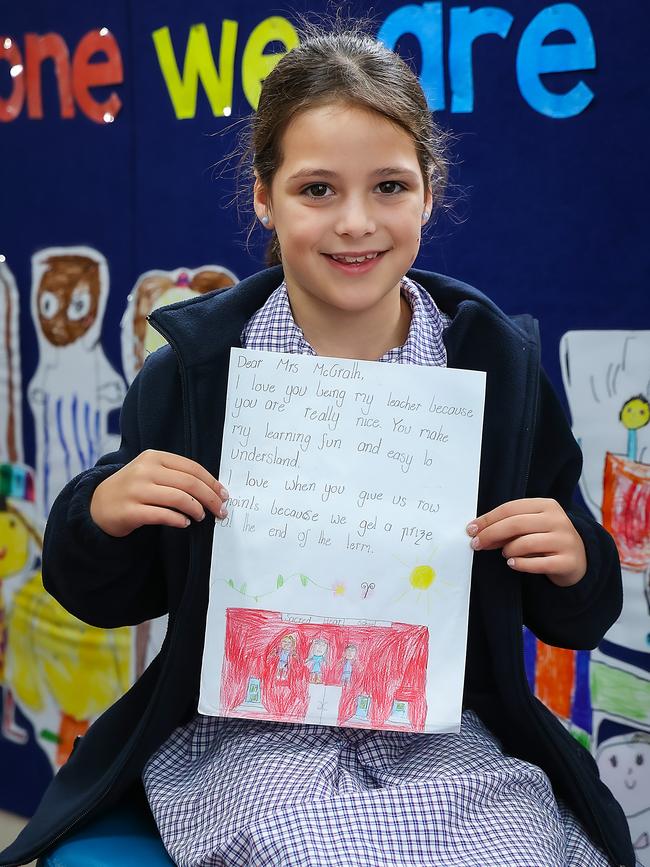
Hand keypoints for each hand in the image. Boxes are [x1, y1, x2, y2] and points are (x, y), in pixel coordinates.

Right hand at [90, 449, 227, 536]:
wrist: (97, 504)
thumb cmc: (133, 489)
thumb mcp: (151, 472)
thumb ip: (176, 475)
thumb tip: (212, 489)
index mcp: (154, 457)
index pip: (192, 468)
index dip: (212, 482)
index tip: (224, 495)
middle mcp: (145, 470)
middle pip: (189, 483)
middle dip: (210, 498)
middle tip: (221, 511)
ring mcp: (136, 490)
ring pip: (178, 498)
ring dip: (196, 509)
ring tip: (201, 516)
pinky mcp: (130, 511)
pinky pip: (162, 515)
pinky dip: (179, 520)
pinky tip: (185, 523)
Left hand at [466, 498, 586, 586]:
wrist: (578, 559)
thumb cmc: (546, 539)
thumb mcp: (531, 525)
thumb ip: (509, 524)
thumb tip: (478, 530)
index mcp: (547, 505)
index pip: (510, 508)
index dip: (488, 519)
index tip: (472, 529)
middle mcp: (558, 520)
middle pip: (515, 524)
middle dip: (491, 534)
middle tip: (477, 543)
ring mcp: (565, 540)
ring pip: (524, 543)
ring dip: (507, 550)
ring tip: (505, 554)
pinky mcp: (567, 561)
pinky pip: (537, 564)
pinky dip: (520, 564)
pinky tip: (512, 564)